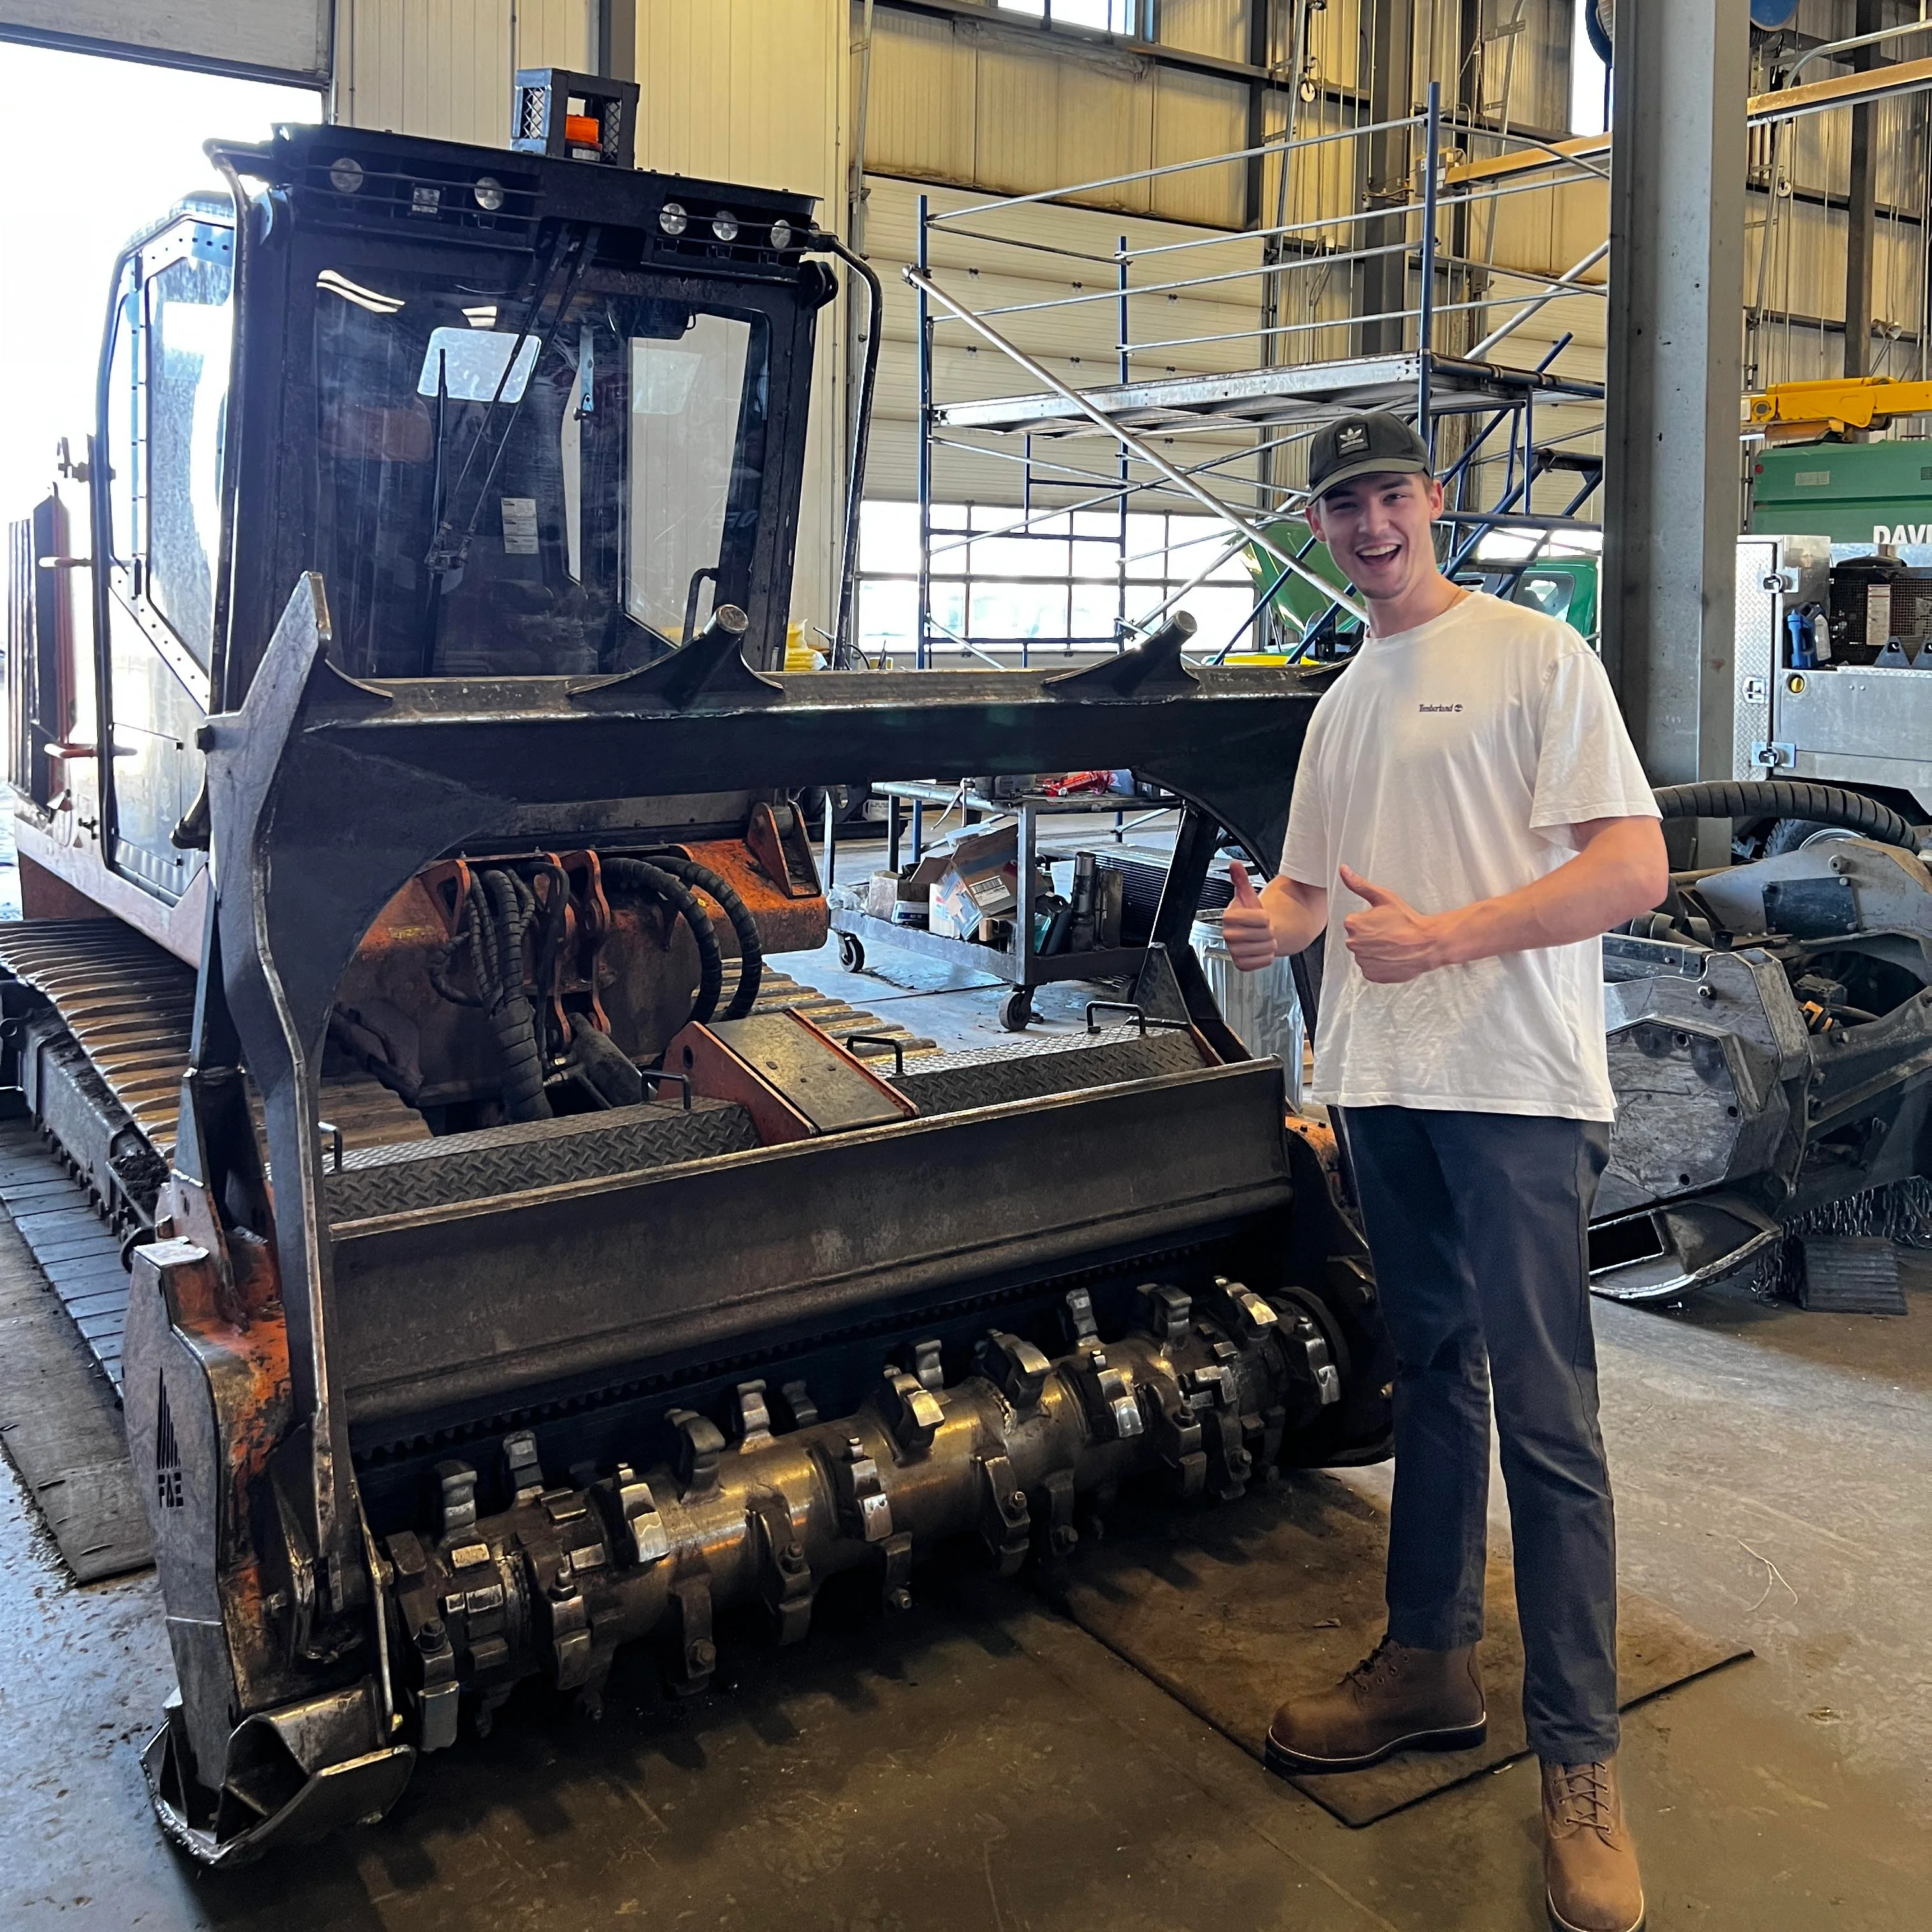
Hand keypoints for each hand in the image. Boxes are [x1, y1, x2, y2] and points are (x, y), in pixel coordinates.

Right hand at [1222, 861, 1277, 971]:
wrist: (1255, 933)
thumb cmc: (1253, 914)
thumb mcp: (1249, 895)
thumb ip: (1241, 879)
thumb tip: (1234, 864)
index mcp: (1229, 917)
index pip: (1259, 919)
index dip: (1264, 917)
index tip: (1261, 916)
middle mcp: (1228, 935)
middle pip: (1262, 935)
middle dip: (1267, 931)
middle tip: (1262, 929)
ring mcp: (1234, 951)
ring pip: (1264, 948)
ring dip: (1269, 944)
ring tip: (1262, 938)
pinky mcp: (1241, 964)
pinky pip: (1263, 961)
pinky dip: (1267, 956)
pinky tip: (1261, 948)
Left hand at [1338, 865, 1450, 982]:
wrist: (1427, 944)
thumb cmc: (1407, 919)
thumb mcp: (1383, 897)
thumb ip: (1360, 885)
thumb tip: (1342, 869)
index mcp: (1353, 924)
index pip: (1354, 923)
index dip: (1370, 922)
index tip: (1384, 922)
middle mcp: (1353, 943)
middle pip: (1357, 939)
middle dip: (1370, 937)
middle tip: (1390, 934)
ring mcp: (1362, 961)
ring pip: (1364, 954)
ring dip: (1374, 951)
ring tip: (1393, 946)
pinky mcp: (1371, 975)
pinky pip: (1371, 968)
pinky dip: (1379, 965)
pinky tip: (1392, 957)